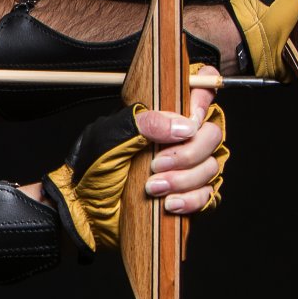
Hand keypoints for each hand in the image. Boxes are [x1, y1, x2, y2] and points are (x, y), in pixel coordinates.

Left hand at [40, 68, 229, 254]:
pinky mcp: (188, 194)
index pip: (200, 91)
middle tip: (157, 163)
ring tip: (153, 186)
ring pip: (211, 166)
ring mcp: (187, 167)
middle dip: (188, 152)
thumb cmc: (93, 168)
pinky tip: (168, 202)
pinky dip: (190, 200)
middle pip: (211, 134)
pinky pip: (208, 195)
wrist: (86, 208)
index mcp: (162, 116)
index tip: (190, 119)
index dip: (203, 100)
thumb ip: (145, 124)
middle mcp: (179, 138)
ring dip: (184, 179)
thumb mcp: (111, 137)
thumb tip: (183, 125)